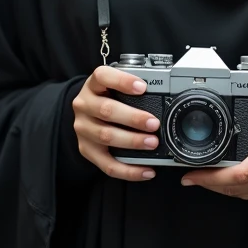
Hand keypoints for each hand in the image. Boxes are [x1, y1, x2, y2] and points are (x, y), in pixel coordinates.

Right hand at [72, 65, 159, 181]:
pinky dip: (129, 170)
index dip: (122, 81)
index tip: (143, 87)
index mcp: (93, 85)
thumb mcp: (112, 85)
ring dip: (132, 142)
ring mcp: (83, 128)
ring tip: (152, 143)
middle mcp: (84, 105)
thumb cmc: (106, 96)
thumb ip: (130, 86)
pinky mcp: (86, 150)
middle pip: (106, 110)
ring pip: (106, 136)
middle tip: (154, 123)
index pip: (102, 76)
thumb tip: (164, 89)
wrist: (86, 113)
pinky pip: (107, 164)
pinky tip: (146, 170)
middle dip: (133, 118)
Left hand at [180, 74, 247, 199]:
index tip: (195, 172)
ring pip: (245, 194)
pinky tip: (223, 183)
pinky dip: (235, 191)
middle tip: (189, 176)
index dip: (216, 176)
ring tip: (200, 179)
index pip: (244, 172)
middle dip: (211, 183)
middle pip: (239, 187)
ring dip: (221, 189)